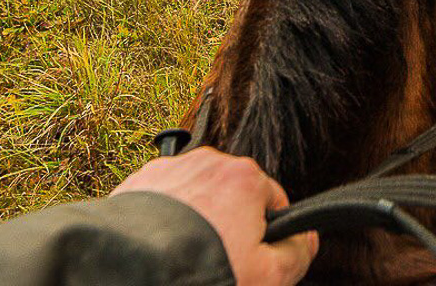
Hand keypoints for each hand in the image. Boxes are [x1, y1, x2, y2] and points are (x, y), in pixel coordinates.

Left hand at [112, 147, 317, 285]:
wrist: (128, 272)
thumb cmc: (199, 271)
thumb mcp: (266, 277)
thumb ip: (297, 254)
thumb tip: (307, 239)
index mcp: (246, 178)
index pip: (272, 202)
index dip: (266, 237)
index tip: (250, 260)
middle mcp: (211, 162)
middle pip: (233, 197)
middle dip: (228, 225)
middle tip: (213, 261)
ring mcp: (173, 169)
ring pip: (197, 196)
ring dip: (195, 220)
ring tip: (183, 256)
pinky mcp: (139, 182)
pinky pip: (162, 199)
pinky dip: (163, 219)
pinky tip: (160, 247)